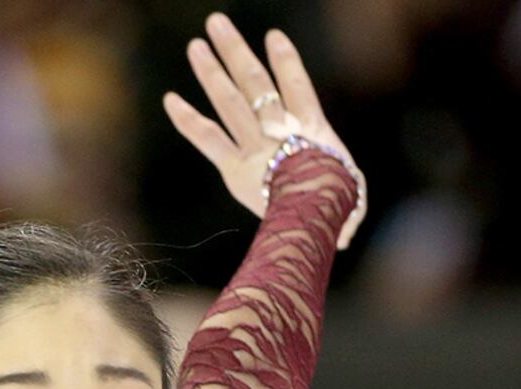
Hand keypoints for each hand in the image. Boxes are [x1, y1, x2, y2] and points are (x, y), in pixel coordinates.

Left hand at [163, 12, 366, 246]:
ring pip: (229, 102)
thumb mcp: (350, 199)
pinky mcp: (232, 168)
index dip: (285, 61)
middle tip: (217, 22)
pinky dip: (188, 120)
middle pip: (254, 83)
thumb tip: (346, 233)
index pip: (297, 86)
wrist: (311, 220)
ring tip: (196, 45)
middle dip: (235, 51)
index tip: (273, 36)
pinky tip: (170, 99)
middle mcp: (279, 130)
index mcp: (311, 130)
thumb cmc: (335, 210)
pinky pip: (208, 138)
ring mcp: (253, 146)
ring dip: (211, 72)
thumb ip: (345, 199)